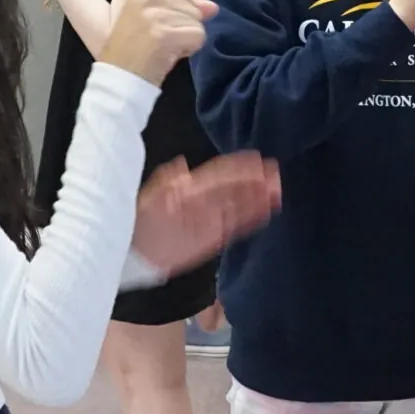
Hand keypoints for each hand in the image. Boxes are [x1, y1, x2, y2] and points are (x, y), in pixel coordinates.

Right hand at [101, 0, 213, 85]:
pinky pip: (198, 37)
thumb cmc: (134, 51)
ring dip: (185, 41)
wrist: (119, 78)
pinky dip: (188, 50)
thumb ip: (184, 9)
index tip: (156, 31)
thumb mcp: (155, 21)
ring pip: (197, 23)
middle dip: (183, 29)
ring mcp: (156, 16)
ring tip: (162, 49)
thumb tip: (213, 6)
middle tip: (159, 42)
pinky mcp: (165, 35)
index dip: (177, 18)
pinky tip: (169, 55)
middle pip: (193, 9)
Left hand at [132, 154, 280, 276]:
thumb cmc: (140, 223)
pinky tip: (268, 210)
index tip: (258, 160)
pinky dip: (253, 217)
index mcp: (190, 188)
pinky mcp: (214, 236)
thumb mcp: (148, 200)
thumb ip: (166, 183)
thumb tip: (181, 165)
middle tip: (276, 176)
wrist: (136, 254)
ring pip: (239, 205)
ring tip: (278, 192)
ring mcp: (211, 218)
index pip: (219, 173)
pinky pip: (237, 225)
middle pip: (234, 188)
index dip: (239, 166)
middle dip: (255, 181)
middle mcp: (204, 200)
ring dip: (259, 197)